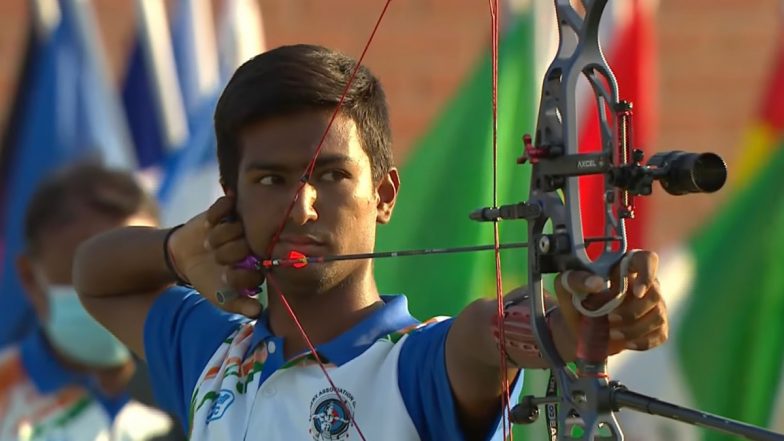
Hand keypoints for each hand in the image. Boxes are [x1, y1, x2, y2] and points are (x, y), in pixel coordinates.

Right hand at [203, 196, 263, 317]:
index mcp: (258, 263)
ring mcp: (240, 224)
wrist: (185, 257)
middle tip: (216, 259)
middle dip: (226, 254)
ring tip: (209, 244)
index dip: (240, 274)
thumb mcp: (221, 297)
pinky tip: (208, 223)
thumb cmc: (208, 279)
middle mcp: (253, 242)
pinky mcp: (226, 209)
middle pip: (246, 245)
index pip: (258, 266)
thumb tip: (257, 312)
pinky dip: (216, 213)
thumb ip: (239, 305)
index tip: (226, 277)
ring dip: (218, 237)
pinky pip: (226, 205)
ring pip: (235, 227)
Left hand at [554, 250, 667, 354]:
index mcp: (625, 267)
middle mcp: (645, 283)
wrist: (579, 330)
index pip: (647, 259)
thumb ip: (577, 279)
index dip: (647, 274)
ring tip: (611, 332)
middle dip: (630, 312)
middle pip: (654, 295)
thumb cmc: (575, 301)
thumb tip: (597, 283)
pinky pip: (659, 335)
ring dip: (633, 329)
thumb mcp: (566, 286)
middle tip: (609, 319)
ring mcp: (654, 305)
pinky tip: (625, 341)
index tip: (636, 292)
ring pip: (657, 316)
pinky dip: (640, 341)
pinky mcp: (657, 327)